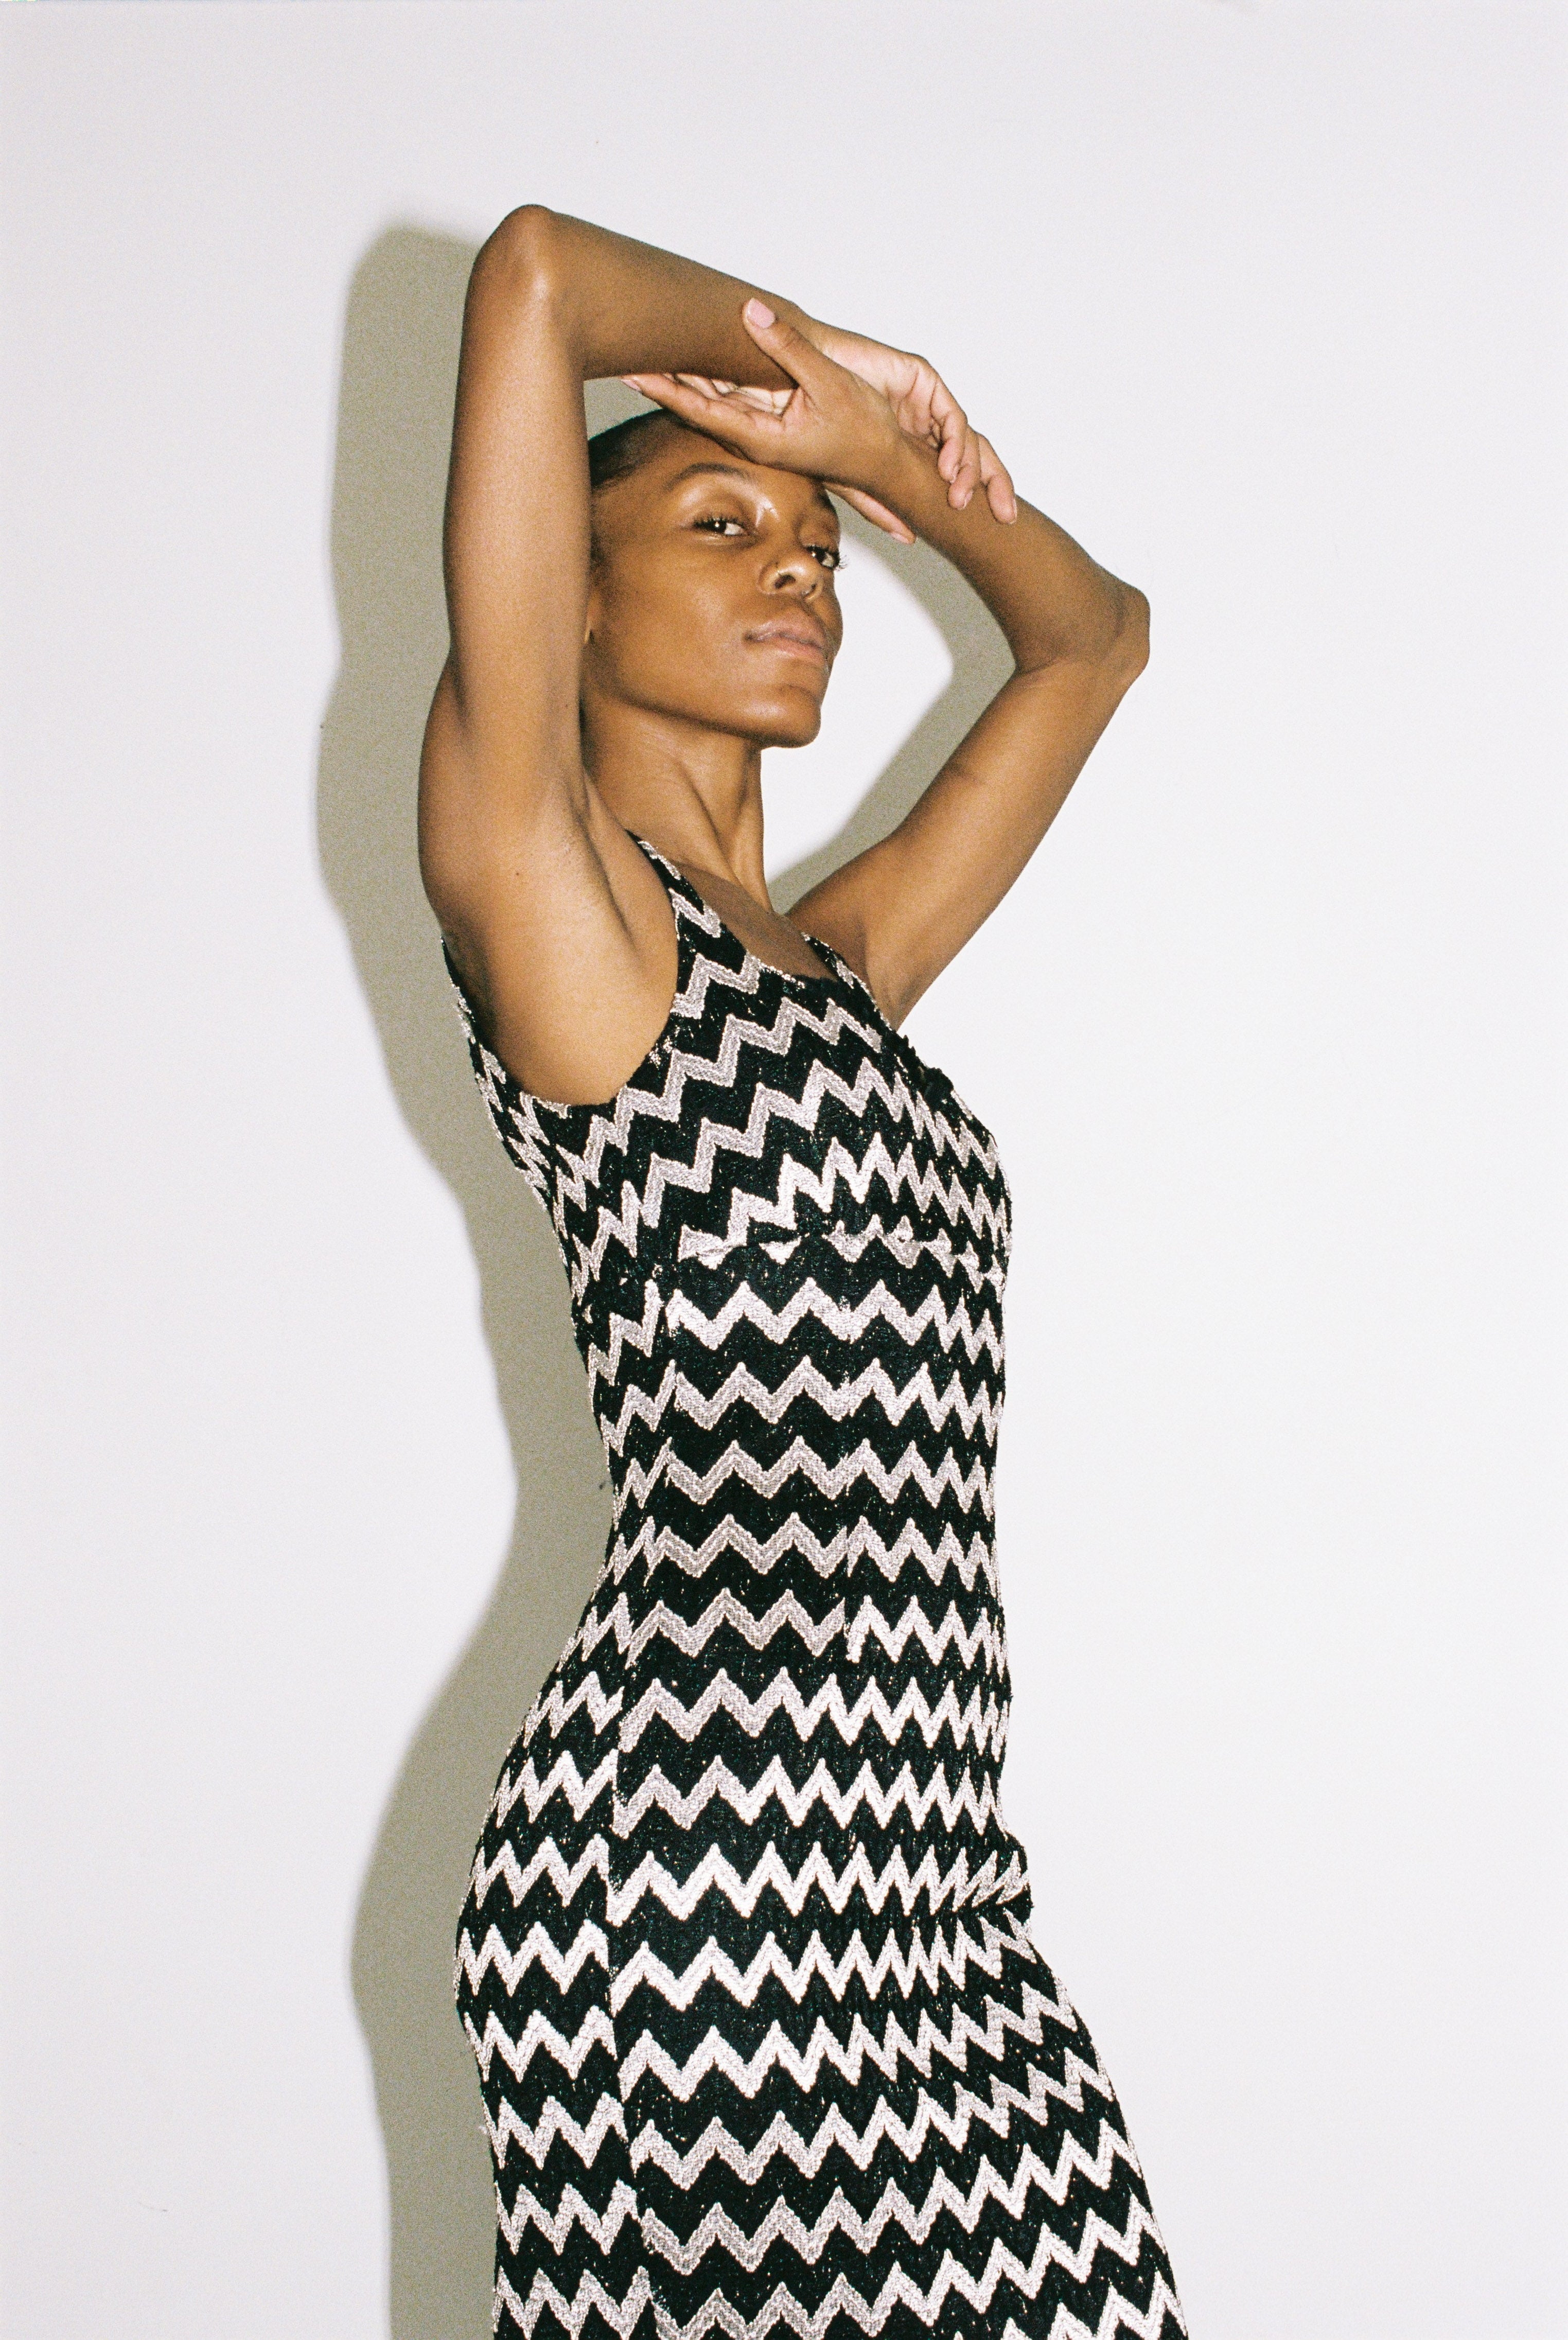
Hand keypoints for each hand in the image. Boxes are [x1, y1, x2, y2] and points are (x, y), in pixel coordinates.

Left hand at [623, 303, 930, 544]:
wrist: (886, 468)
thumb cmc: (863, 434)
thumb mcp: (829, 385)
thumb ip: (790, 348)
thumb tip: (753, 312)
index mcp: (759, 437)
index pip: (698, 409)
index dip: (663, 387)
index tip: (630, 369)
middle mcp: (751, 437)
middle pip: (694, 403)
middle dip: (659, 377)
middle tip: (621, 346)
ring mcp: (758, 432)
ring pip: (708, 400)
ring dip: (676, 376)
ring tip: (643, 349)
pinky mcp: (768, 425)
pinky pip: (727, 399)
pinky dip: (704, 380)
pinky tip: (687, 362)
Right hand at [801, 321, 1016, 526]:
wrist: (794, 383)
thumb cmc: (818, 425)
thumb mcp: (852, 480)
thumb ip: (880, 505)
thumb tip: (909, 537)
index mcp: (915, 445)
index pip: (961, 471)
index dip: (981, 496)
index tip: (996, 526)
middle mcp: (926, 423)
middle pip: (977, 453)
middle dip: (995, 484)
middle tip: (1005, 516)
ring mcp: (926, 401)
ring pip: (970, 436)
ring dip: (972, 471)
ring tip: (959, 499)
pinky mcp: (922, 379)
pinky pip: (952, 414)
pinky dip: (956, 444)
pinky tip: (947, 470)